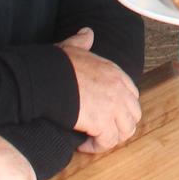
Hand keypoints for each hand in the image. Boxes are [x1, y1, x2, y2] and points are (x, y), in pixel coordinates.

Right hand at [57, 28, 140, 152]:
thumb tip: (87, 32)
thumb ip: (82, 42)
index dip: (121, 107)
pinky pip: (107, 142)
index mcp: (114, 71)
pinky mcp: (103, 123)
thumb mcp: (71, 48)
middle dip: (119, 125)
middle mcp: (118, 88)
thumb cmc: (55, 64)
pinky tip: (83, 144)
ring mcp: (113, 106)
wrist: (45, 77)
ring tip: (93, 139)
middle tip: (101, 130)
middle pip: (133, 115)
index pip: (131, 94)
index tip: (106, 113)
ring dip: (110, 138)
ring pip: (124, 131)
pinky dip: (96, 146)